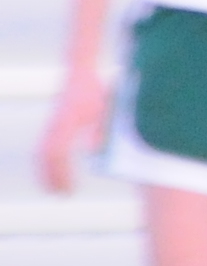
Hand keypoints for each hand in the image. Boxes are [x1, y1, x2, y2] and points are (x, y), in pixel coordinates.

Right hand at [36, 71, 104, 196]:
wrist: (80, 71)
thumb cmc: (95, 90)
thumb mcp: (106, 110)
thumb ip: (101, 130)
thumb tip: (94, 150)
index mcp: (65, 122)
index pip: (55, 153)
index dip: (60, 173)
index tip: (69, 189)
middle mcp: (54, 124)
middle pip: (46, 156)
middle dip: (53, 177)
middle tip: (62, 194)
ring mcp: (52, 124)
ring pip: (42, 152)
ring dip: (48, 171)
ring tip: (57, 189)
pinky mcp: (54, 124)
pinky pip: (48, 147)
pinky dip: (50, 162)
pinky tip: (59, 173)